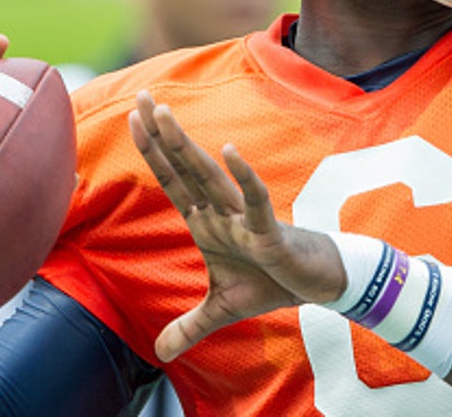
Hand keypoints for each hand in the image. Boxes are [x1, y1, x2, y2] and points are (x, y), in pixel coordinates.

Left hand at [128, 91, 345, 361]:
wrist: (319, 284)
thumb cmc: (273, 281)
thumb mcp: (222, 309)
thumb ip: (190, 325)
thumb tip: (160, 353)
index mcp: (208, 221)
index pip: (173, 181)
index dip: (152, 152)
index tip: (133, 118)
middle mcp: (222, 211)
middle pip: (185, 168)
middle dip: (162, 134)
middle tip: (141, 98)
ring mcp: (244, 218)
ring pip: (210, 176)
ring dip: (186, 147)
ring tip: (165, 116)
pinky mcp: (270, 232)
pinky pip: (256, 200)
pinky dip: (243, 177)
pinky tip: (229, 151)